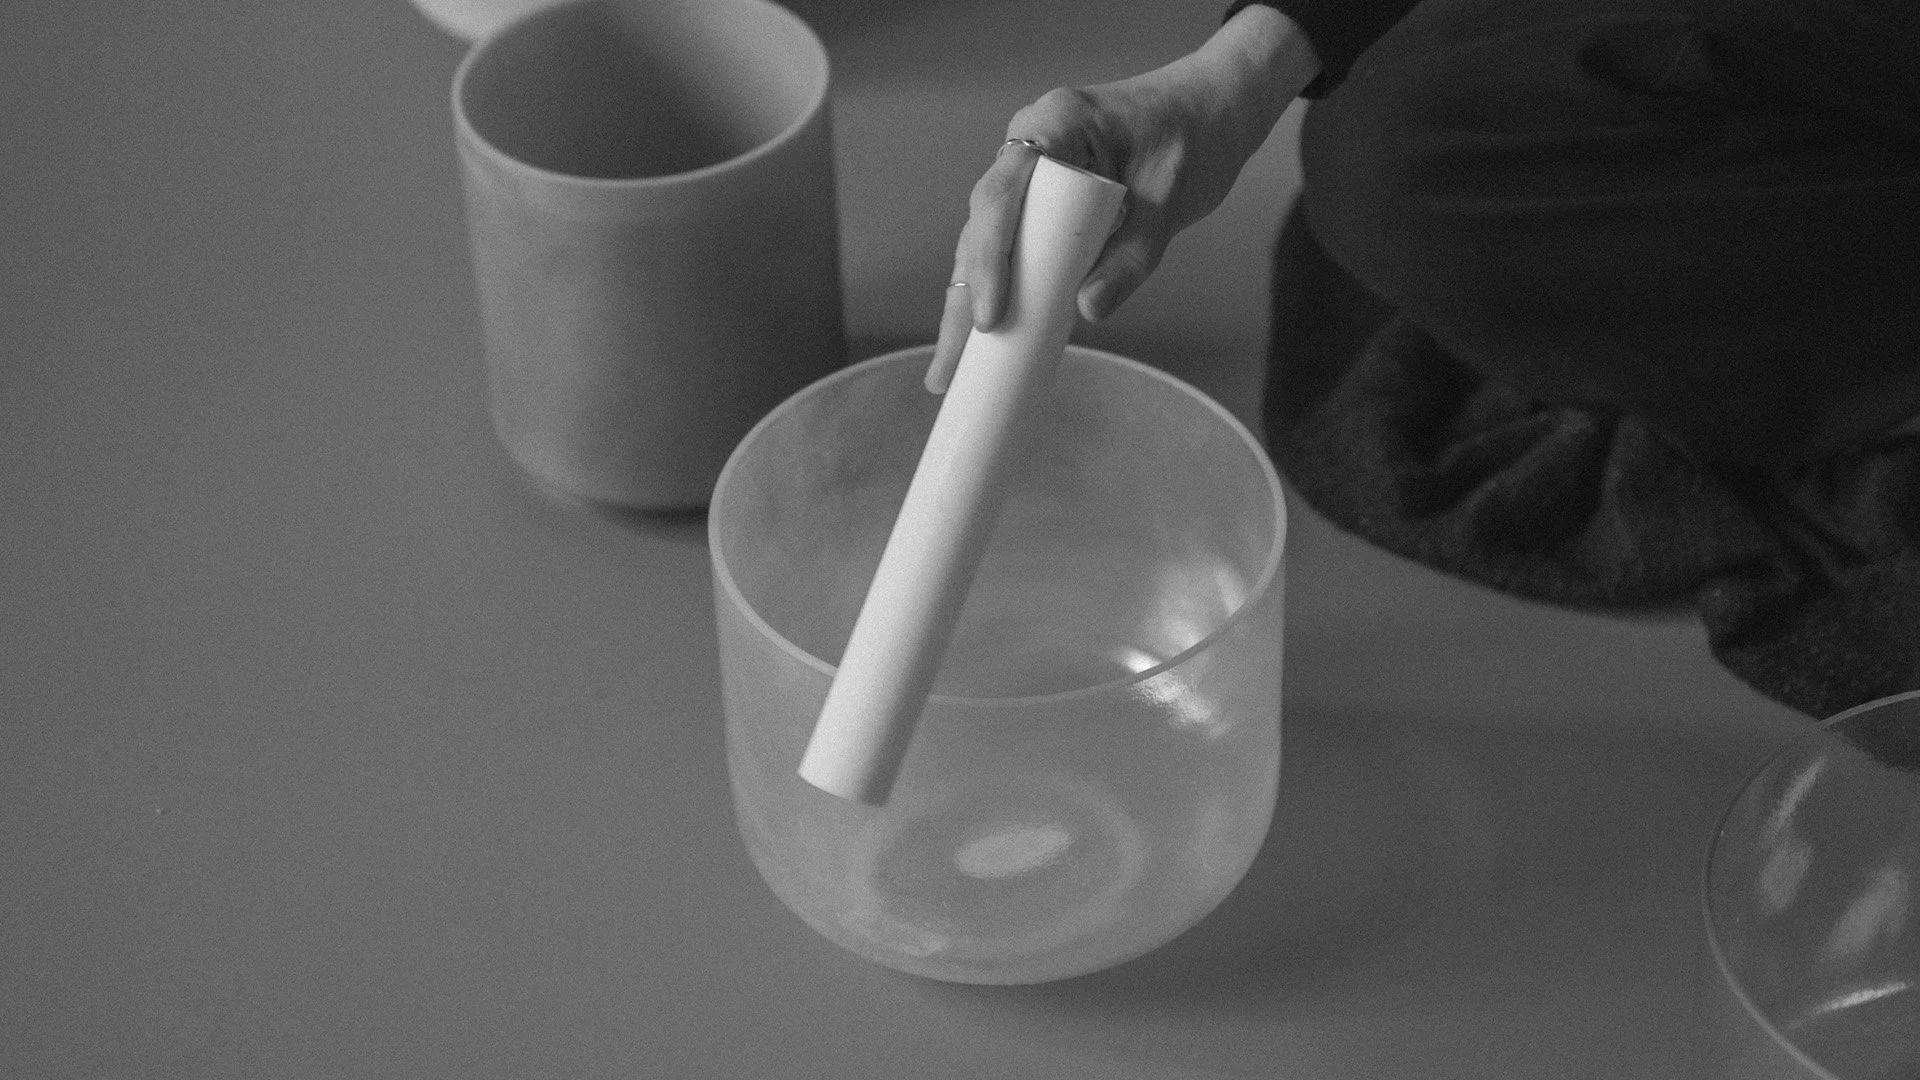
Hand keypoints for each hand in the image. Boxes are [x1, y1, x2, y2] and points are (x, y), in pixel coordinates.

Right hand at [929, 5, 1319, 390]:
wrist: (1214, 108)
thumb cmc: (1197, 138)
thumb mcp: (1172, 200)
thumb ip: (1132, 255)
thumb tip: (1087, 313)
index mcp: (1054, 124)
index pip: (1001, 197)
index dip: (989, 262)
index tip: (989, 319)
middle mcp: (1029, 146)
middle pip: (981, 229)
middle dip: (963, 301)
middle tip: (948, 371)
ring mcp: (1032, 174)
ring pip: (987, 245)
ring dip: (969, 304)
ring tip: (952, 370)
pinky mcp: (1043, 201)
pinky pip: (1012, 248)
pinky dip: (999, 291)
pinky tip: (982, 339)